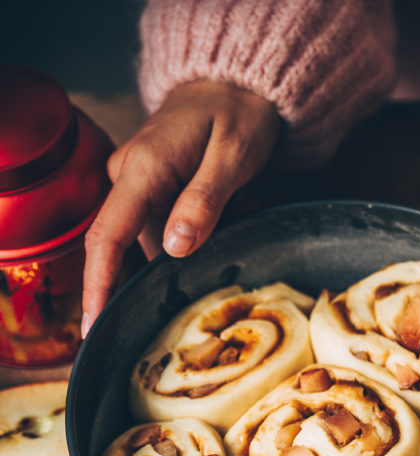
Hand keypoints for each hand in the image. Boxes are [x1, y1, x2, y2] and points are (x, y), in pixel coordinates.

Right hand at [81, 80, 279, 334]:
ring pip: (160, 241)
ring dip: (201, 241)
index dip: (99, 286)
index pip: (107, 236)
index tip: (95, 326)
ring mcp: (137, 183)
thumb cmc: (238, 112)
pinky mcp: (150, 189)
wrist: (236, 82)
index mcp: (143, 168)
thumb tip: (174, 249)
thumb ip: (204, 201)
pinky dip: (199, 230)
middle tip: (232, 237)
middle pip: (137, 246)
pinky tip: (231, 207)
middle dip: (179, 262)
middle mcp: (129, 177)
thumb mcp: (233, 155)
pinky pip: (168, 228)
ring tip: (241, 207)